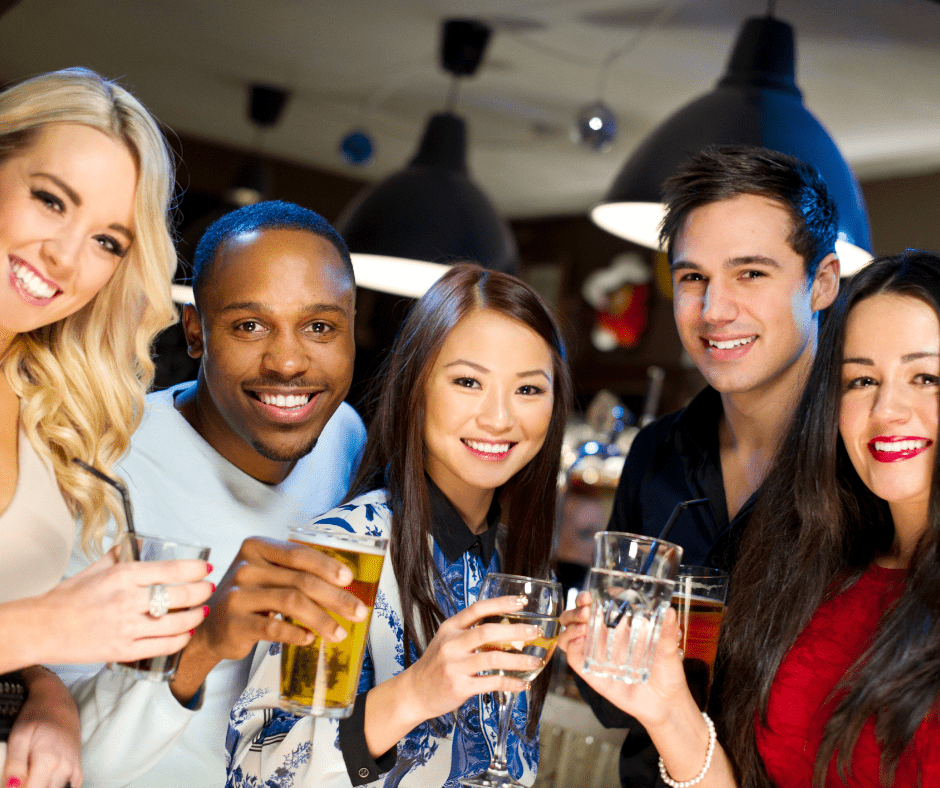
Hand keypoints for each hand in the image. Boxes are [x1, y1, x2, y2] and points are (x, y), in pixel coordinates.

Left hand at [2, 666, 81, 787]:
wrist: (58, 704)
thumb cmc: (36, 717)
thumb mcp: (18, 737)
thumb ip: (15, 765)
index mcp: (48, 760)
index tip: (13, 782)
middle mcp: (64, 767)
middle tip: (21, 778)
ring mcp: (73, 768)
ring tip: (32, 776)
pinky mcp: (78, 769)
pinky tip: (46, 780)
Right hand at [23, 547, 211, 666]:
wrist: (41, 628)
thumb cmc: (67, 598)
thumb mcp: (95, 568)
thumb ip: (120, 556)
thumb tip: (137, 544)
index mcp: (123, 576)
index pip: (171, 570)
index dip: (195, 570)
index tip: (206, 569)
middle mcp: (128, 600)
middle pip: (180, 596)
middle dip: (202, 592)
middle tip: (209, 590)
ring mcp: (126, 627)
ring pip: (176, 623)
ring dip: (196, 617)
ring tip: (203, 611)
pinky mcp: (123, 651)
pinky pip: (161, 646)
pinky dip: (180, 640)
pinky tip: (186, 634)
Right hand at [169, 537, 367, 702]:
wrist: (208, 629)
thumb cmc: (249, 598)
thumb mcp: (267, 575)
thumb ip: (295, 573)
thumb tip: (343, 584)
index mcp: (257, 547)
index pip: (298, 553)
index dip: (327, 565)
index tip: (349, 579)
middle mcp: (246, 566)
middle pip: (300, 580)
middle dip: (335, 597)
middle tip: (358, 612)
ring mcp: (238, 594)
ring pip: (291, 603)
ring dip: (322, 619)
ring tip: (340, 633)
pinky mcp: (234, 622)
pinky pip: (273, 627)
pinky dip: (296, 633)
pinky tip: (310, 638)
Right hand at [363, 594, 545, 758]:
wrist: (414, 692)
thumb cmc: (435, 665)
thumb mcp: (447, 641)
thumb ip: (470, 633)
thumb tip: (506, 629)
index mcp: (450, 628)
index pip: (477, 609)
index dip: (501, 603)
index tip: (521, 602)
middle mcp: (451, 644)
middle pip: (488, 632)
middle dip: (516, 631)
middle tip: (535, 632)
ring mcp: (454, 666)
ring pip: (493, 659)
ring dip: (518, 660)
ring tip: (535, 660)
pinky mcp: (460, 687)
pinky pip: (491, 683)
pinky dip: (510, 683)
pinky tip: (523, 683)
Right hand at [559, 591, 689, 729]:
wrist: (665, 704)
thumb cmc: (667, 672)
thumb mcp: (669, 649)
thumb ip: (668, 631)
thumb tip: (670, 611)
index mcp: (620, 625)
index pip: (597, 605)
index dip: (590, 597)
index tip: (591, 595)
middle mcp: (604, 637)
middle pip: (577, 617)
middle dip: (576, 609)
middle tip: (585, 610)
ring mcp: (596, 654)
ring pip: (570, 634)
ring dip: (570, 626)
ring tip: (582, 626)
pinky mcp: (592, 673)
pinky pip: (574, 658)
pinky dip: (571, 647)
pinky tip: (578, 642)